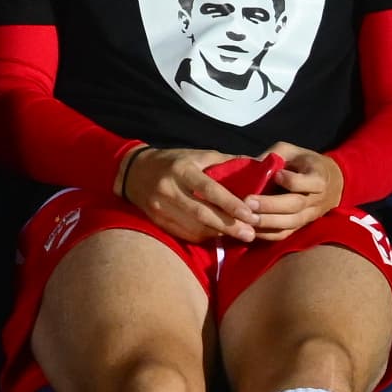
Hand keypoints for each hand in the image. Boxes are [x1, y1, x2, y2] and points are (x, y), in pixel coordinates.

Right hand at [118, 145, 255, 244]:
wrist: (133, 171)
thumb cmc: (173, 161)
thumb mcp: (197, 155)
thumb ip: (225, 162)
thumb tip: (257, 166)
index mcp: (181, 170)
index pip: (208, 189)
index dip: (230, 203)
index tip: (250, 214)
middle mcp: (169, 189)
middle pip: (202, 213)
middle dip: (228, 225)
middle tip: (250, 234)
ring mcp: (160, 207)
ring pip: (193, 226)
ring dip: (219, 234)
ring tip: (240, 236)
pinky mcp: (157, 220)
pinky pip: (184, 233)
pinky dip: (204, 236)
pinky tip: (218, 236)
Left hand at [246, 144, 344, 239]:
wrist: (331, 181)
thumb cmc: (305, 162)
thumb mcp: (292, 151)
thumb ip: (275, 156)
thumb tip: (251, 165)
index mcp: (319, 177)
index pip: (310, 182)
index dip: (292, 181)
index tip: (276, 175)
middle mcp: (317, 199)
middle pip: (296, 205)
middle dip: (271, 205)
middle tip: (248, 202)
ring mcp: (310, 215)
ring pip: (291, 223)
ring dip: (267, 222)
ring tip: (246, 218)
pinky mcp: (301, 226)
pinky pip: (286, 234)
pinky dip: (268, 234)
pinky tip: (251, 229)